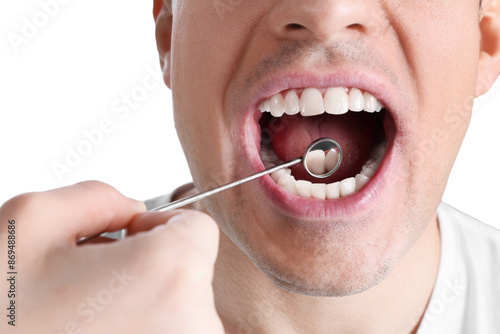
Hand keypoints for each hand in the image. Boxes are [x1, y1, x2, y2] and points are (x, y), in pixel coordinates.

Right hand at [0, 181, 222, 333]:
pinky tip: (93, 333)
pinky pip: (167, 333)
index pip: (199, 229)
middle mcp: (194, 325)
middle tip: (92, 283)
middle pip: (191, 270)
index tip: (124, 241)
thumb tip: (134, 210)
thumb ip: (101, 197)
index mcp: (171, 273)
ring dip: (142, 302)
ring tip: (86, 316)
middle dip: (148, 265)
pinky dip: (139, 329)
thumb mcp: (34, 220)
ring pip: (179, 309)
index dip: (158, 227)